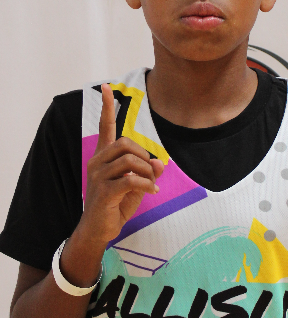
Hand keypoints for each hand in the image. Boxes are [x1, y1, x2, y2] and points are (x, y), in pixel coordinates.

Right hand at [79, 83, 163, 245]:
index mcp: (103, 156)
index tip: (107, 87)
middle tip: (151, 173)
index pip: (104, 126)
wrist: (99, 231)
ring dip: (146, 171)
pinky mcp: (103, 192)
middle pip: (125, 143)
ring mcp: (98, 176)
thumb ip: (148, 171)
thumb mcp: (137, 185)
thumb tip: (160, 161)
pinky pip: (130, 180)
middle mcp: (97, 162)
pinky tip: (151, 192)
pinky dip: (146, 185)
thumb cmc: (116, 205)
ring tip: (150, 184)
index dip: (107, 107)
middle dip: (144, 155)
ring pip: (129, 160)